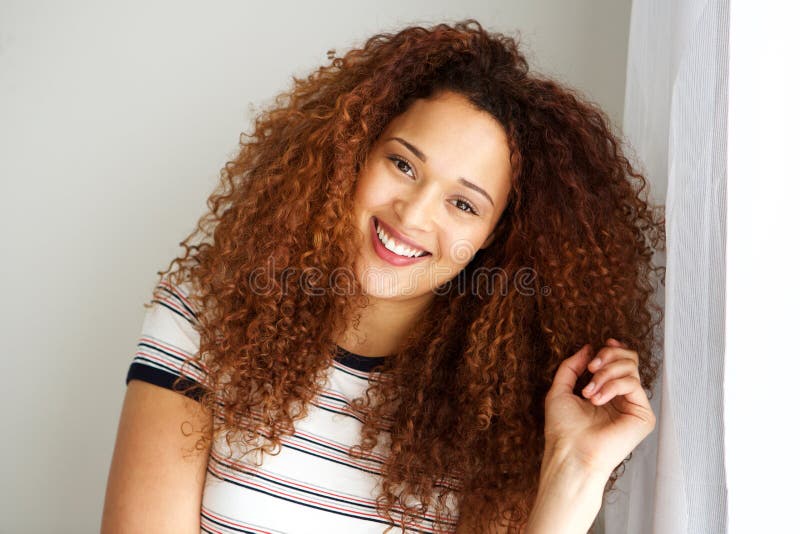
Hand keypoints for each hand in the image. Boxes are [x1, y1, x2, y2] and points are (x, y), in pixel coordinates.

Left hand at [542, 338, 655, 476]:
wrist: (570, 452)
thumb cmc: (563, 428)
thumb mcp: (560, 389)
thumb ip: (571, 366)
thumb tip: (588, 347)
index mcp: (607, 393)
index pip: (620, 362)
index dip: (613, 349)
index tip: (602, 344)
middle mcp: (622, 399)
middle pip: (630, 360)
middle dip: (608, 357)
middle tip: (592, 368)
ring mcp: (634, 407)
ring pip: (631, 369)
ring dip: (605, 374)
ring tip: (588, 392)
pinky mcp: (643, 416)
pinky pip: (632, 384)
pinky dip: (611, 385)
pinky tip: (597, 399)